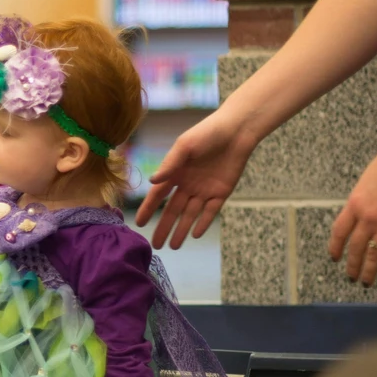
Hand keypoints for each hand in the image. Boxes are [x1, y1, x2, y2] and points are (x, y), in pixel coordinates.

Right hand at [135, 112, 256, 248]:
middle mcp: (187, 184)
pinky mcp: (221, 192)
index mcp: (175, 172)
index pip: (158, 195)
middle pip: (173, 210)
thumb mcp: (185, 146)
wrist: (237, 130)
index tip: (139, 224)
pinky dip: (203, 223)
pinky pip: (210, 211)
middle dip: (165, 227)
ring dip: (182, 230)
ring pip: (190, 214)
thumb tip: (152, 182)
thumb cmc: (207, 133)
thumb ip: (170, 165)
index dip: (148, 209)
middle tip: (156, 245)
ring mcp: (204, 189)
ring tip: (174, 246)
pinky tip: (195, 234)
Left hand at [328, 140, 376, 284]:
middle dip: (352, 266)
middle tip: (351, 277)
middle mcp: (369, 217)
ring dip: (369, 271)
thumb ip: (358, 207)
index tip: (334, 259)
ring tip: (366, 282)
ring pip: (375, 254)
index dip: (335, 248)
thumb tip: (355, 225)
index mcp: (355, 204)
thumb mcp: (364, 186)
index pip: (339, 232)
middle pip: (356, 248)